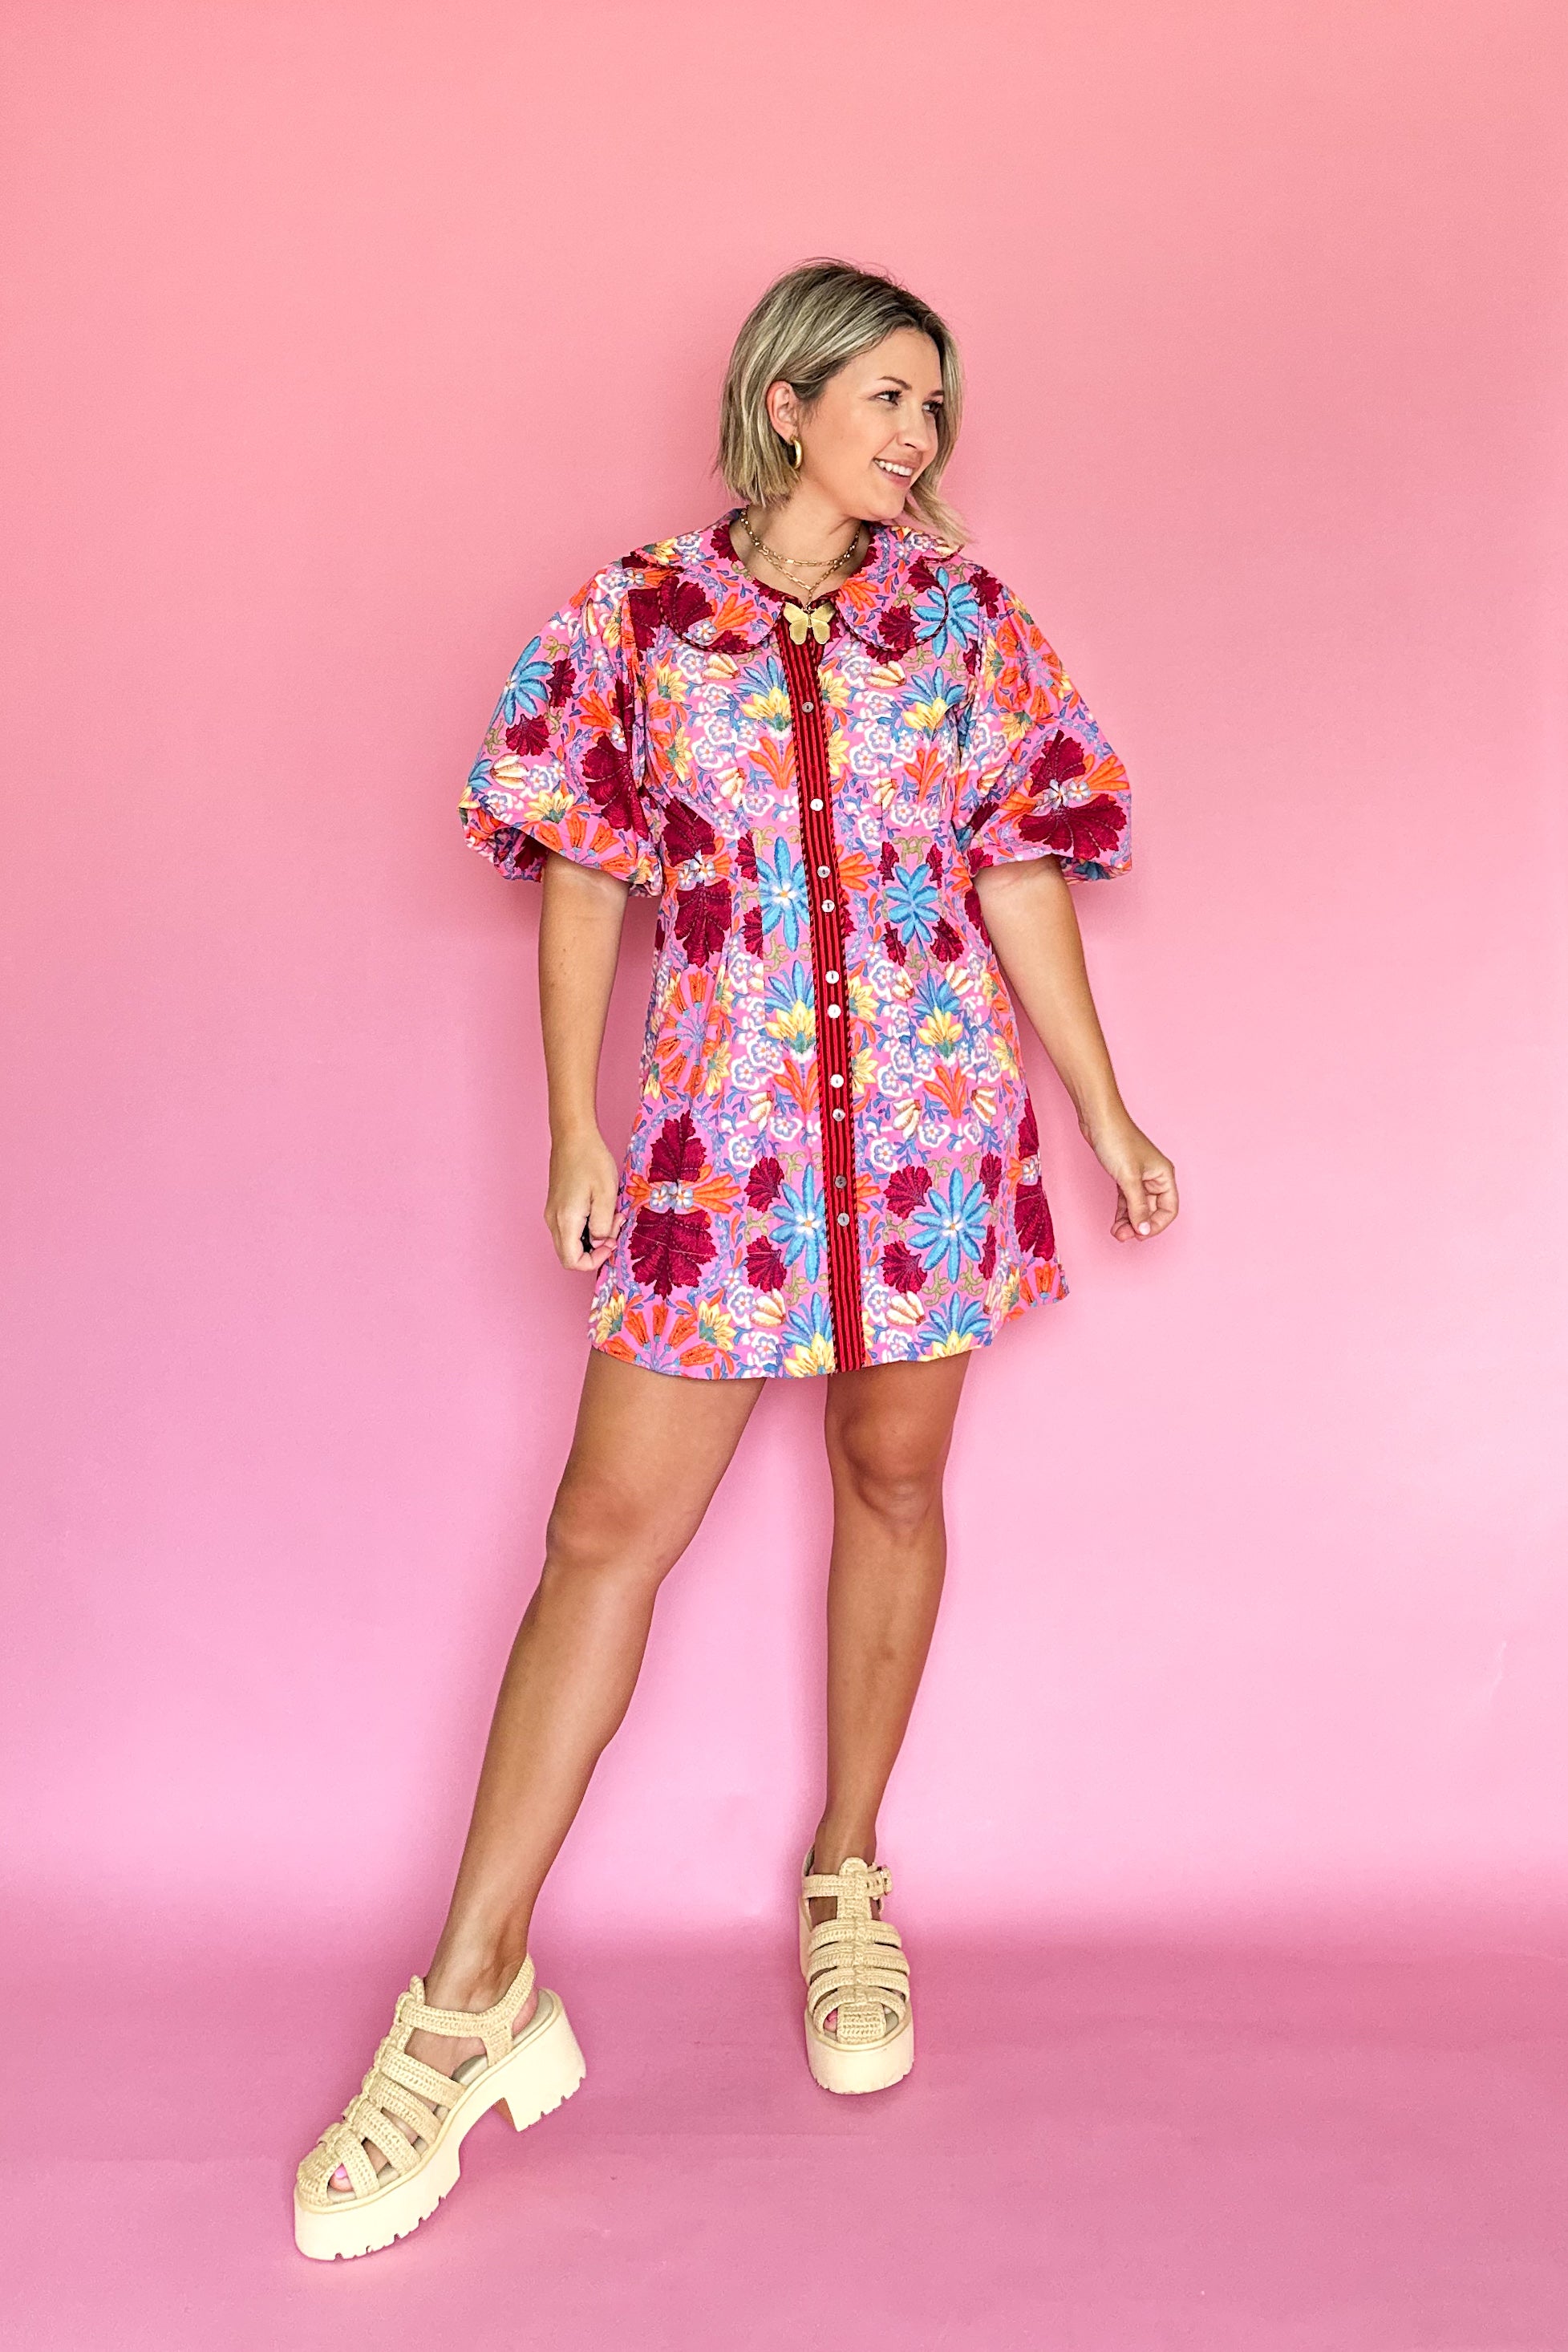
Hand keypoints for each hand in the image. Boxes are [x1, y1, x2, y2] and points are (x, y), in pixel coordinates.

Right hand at [545, 1129, 626, 1272]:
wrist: (573, 1136)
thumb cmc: (591, 1160)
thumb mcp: (606, 1195)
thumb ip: (603, 1225)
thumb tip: (600, 1241)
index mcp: (565, 1221)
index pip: (573, 1262)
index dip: (595, 1260)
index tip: (612, 1241)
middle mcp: (553, 1220)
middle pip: (570, 1255)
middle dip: (595, 1249)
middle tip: (614, 1227)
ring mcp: (552, 1213)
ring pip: (570, 1242)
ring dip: (592, 1237)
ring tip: (610, 1215)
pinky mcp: (556, 1206)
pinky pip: (569, 1229)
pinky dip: (586, 1228)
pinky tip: (600, 1209)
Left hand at [1085, 1114, 1177, 1243]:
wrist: (1098, 1121)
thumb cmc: (1117, 1141)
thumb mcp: (1129, 1179)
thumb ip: (1138, 1207)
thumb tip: (1144, 1230)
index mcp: (1164, 1175)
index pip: (1169, 1209)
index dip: (1156, 1225)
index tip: (1140, 1235)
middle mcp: (1155, 1177)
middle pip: (1153, 1210)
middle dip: (1139, 1225)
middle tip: (1123, 1236)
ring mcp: (1139, 1177)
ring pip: (1139, 1207)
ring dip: (1129, 1222)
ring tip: (1117, 1233)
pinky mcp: (1125, 1176)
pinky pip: (1128, 1200)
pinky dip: (1122, 1212)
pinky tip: (1116, 1223)